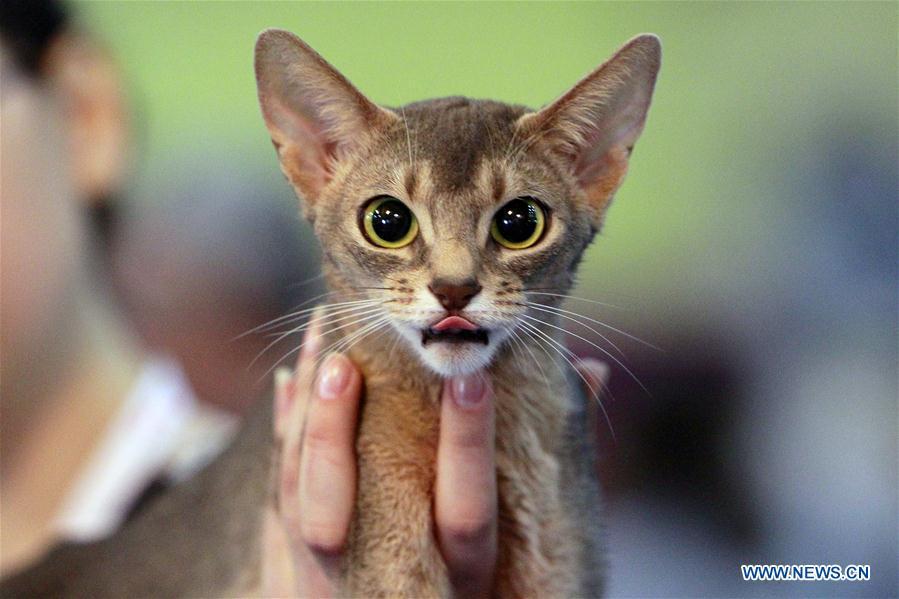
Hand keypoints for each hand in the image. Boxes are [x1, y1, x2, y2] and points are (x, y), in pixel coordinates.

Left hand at [260, 314, 607, 596]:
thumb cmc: (490, 574)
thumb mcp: (527, 533)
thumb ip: (555, 457)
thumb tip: (591, 373)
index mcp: (463, 569)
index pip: (465, 509)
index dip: (467, 444)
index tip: (471, 376)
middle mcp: (394, 573)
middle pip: (348, 508)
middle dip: (339, 432)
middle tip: (348, 362)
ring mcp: (339, 574)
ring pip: (303, 499)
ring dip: (304, 421)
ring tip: (323, 349)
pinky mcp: (303, 565)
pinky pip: (280, 497)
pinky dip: (286, 432)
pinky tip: (292, 375)